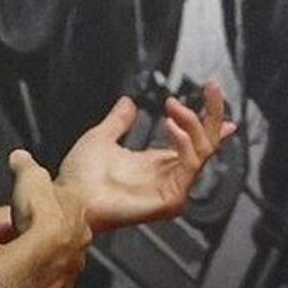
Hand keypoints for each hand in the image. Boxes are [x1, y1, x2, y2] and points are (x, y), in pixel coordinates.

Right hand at [0, 149, 91, 287]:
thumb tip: (19, 157)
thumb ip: (25, 165)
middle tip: (7, 228)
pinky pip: (45, 280)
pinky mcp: (60, 287)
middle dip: (29, 229)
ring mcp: (72, 264)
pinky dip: (29, 274)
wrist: (36, 256)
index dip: (38, 203)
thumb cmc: (39, 217)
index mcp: (78, 210)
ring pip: (49, 256)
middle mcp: (80, 238)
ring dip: (28, 252)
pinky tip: (13, 268)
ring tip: (3, 249)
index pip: (60, 205)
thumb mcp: (29, 176)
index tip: (23, 205)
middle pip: (54, 232)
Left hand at [49, 83, 237, 236]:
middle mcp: (168, 176)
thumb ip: (118, 121)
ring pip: (203, 150)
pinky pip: (190, 164)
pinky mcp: (172, 199)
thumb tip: (127, 103)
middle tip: (212, 88)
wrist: (70, 199)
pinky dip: (185, 141)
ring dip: (193, 122)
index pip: (193, 142)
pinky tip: (172, 125)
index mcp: (155, 164)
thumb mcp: (101, 138)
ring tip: (173, 107)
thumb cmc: (80, 179)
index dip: (208, 123)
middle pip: (206, 143)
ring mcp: (172, 188)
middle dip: (213, 114)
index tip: (216, 103)